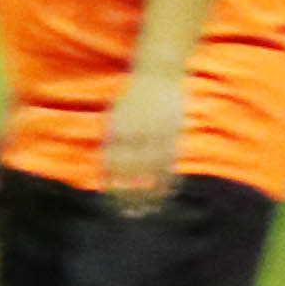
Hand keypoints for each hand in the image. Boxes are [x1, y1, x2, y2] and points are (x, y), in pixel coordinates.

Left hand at [99, 70, 186, 210]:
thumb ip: (113, 138)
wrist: (159, 71)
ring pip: (155, 168)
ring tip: (148, 210)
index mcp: (120, 127)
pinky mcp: (176, 131)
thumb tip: (108, 167)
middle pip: (134, 169)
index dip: (113, 183)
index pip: (114, 162)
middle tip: (128, 214)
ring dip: (151, 191)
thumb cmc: (133, 95)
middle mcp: (140, 131)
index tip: (111, 201)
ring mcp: (160, 132)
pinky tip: (167, 193)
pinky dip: (170, 177)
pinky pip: (173, 158)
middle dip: (131, 193)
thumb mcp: (116, 113)